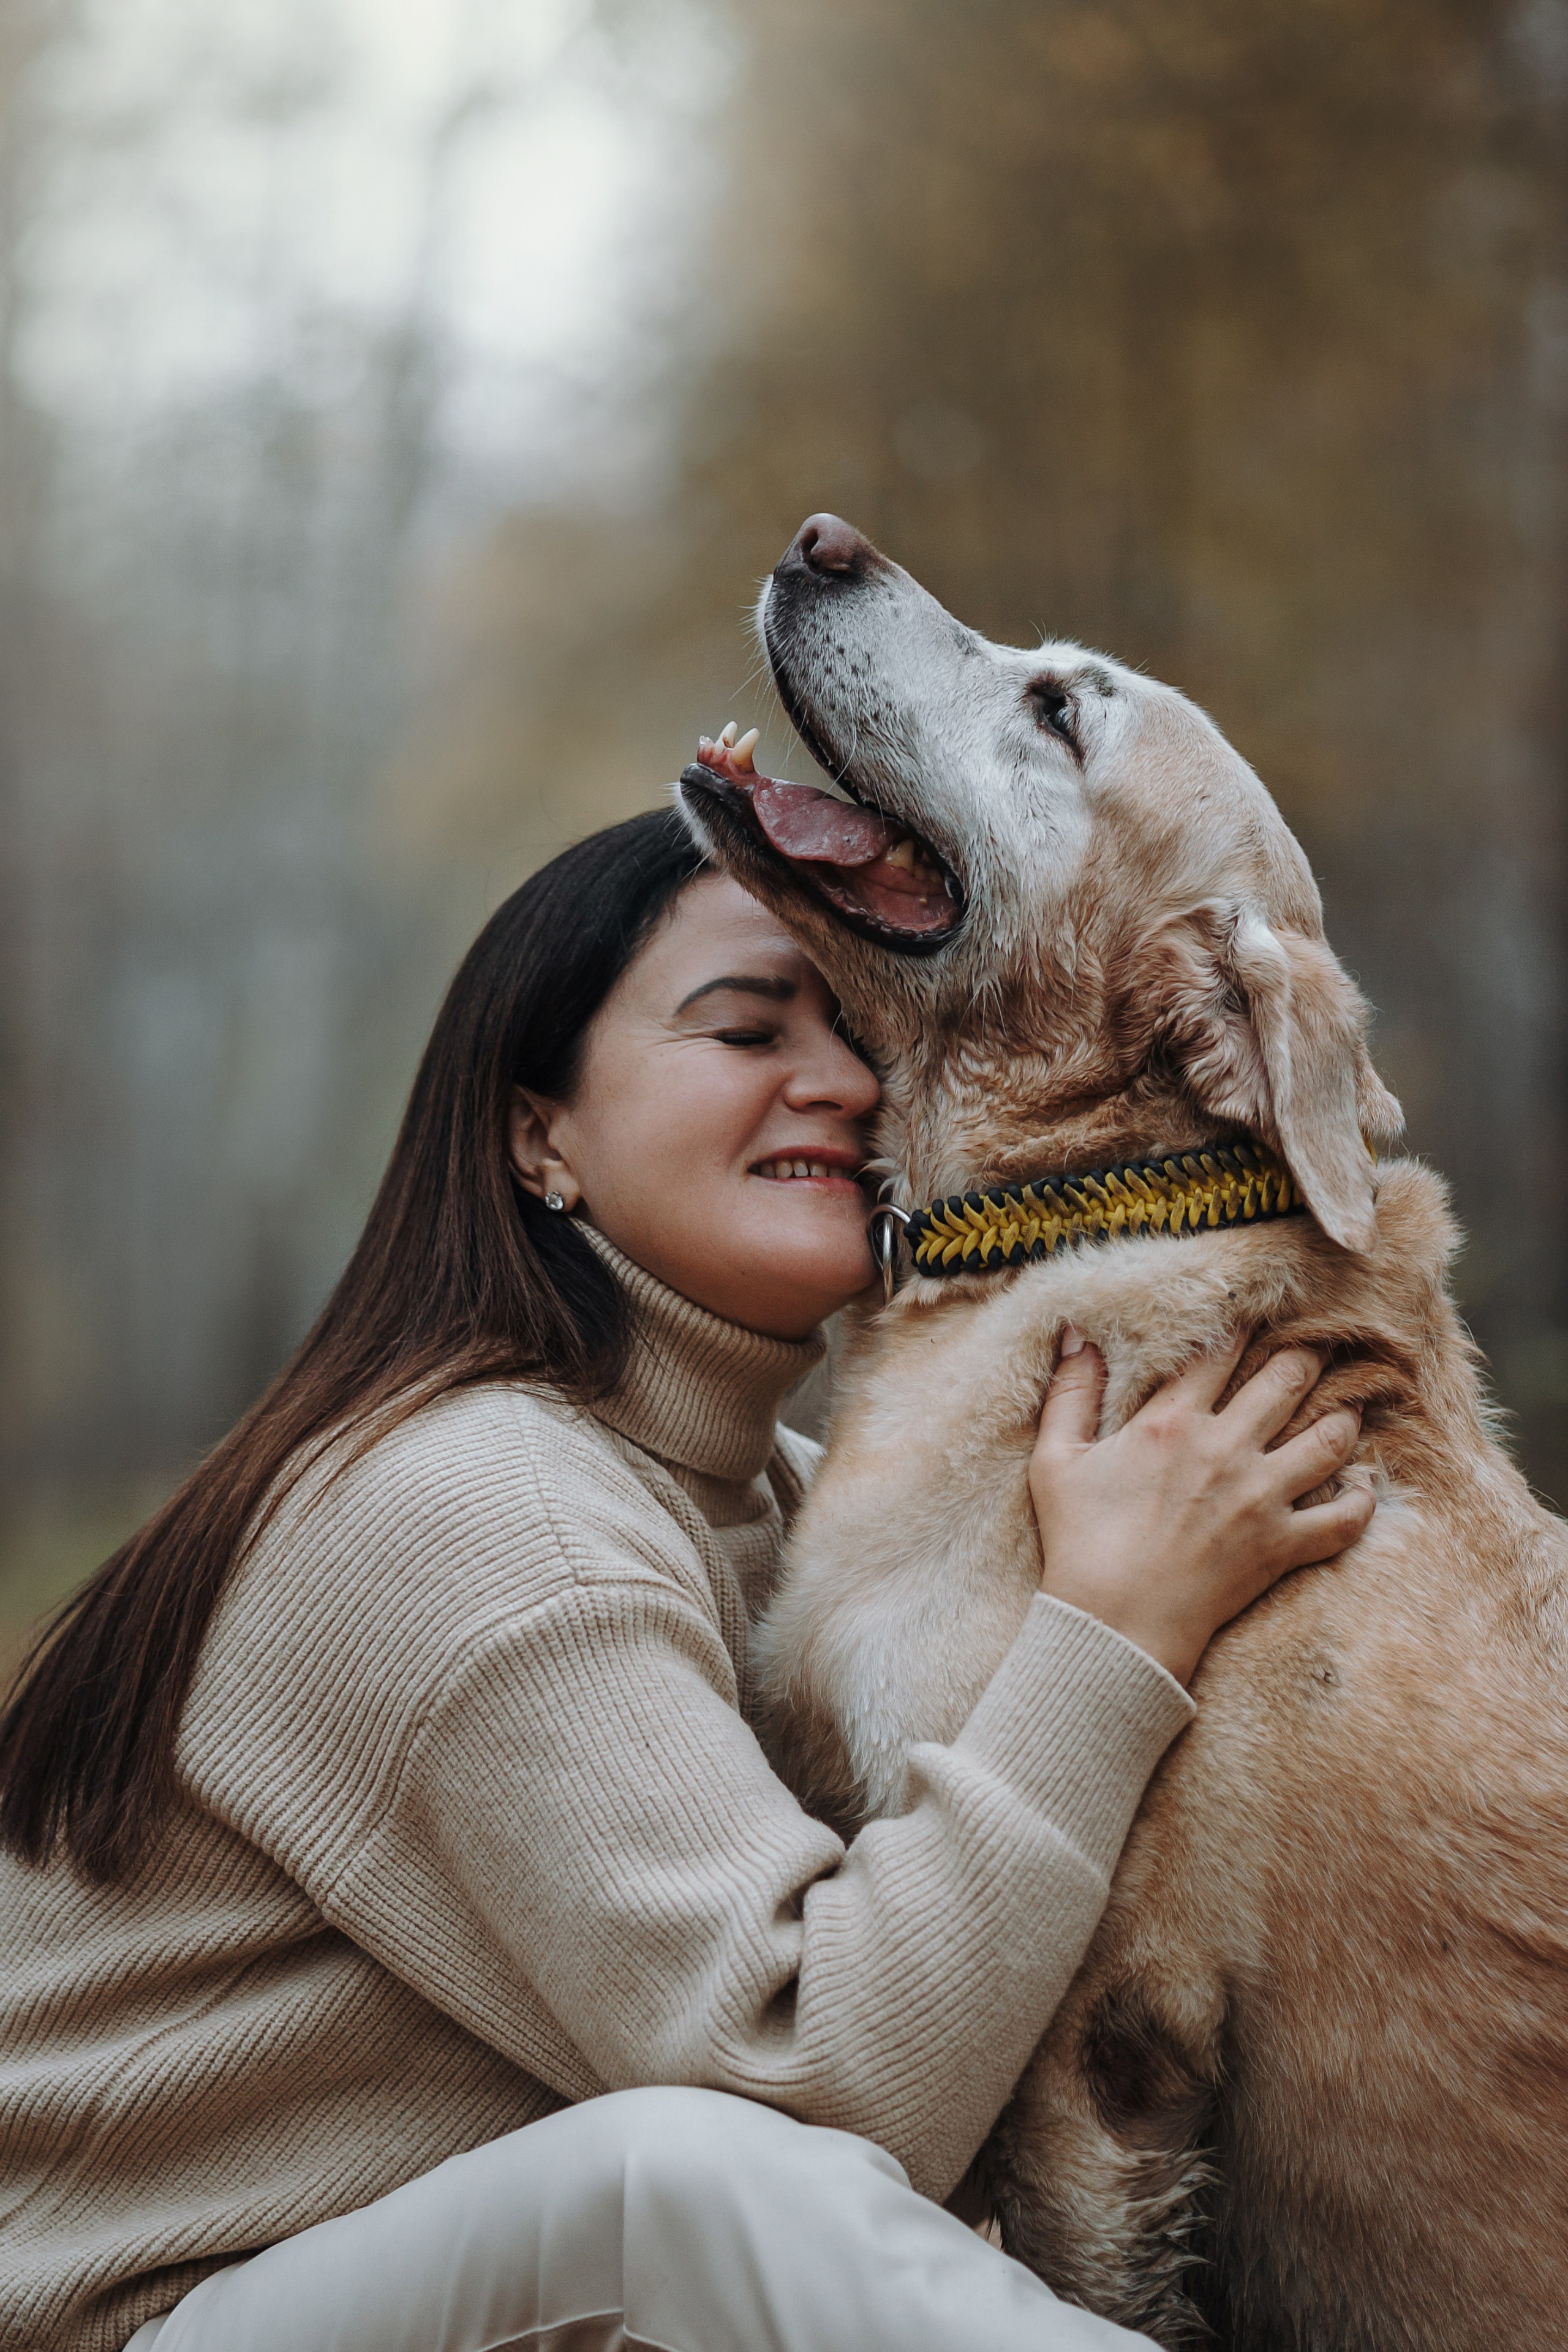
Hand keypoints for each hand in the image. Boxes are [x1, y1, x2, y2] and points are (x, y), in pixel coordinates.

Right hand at [1027, 1328, 1373, 1684]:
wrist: (1112, 1627)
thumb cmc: (1079, 1543)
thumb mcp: (1055, 1460)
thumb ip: (1069, 1392)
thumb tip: (1078, 1331)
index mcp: (1171, 1421)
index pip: (1220, 1349)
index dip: (1245, 1320)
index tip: (1263, 1304)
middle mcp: (1225, 1448)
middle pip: (1287, 1378)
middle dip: (1309, 1353)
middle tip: (1324, 1341)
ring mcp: (1260, 1498)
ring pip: (1328, 1438)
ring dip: (1344, 1415)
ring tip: (1351, 1402)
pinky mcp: (1281, 1546)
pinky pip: (1343, 1518)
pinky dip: (1360, 1500)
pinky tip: (1360, 1485)